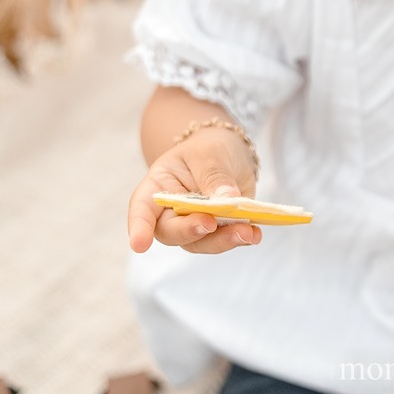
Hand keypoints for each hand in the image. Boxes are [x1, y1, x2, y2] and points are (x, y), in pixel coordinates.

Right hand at [127, 127, 261, 254]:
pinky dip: (240, 238)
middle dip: (190, 231)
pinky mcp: (219, 229)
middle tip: (210, 224)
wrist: (228, 151)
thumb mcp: (208, 153)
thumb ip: (214, 176)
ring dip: (223, 240)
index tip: (140, 245)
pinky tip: (254, 234)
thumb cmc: (208, 149)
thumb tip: (228, 199)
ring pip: (201, 242)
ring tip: (246, 232)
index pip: (142, 210)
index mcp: (156, 189)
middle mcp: (170, 213)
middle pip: (172, 232)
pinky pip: (225, 239)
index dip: (139, 228)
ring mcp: (194, 224)